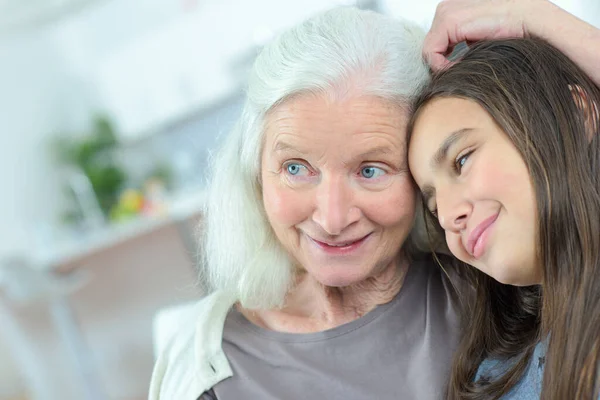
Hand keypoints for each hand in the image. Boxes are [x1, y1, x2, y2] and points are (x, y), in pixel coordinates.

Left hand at [423, 0, 541, 70]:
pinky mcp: (448, 21)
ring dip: (443, 64)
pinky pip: (430, 53)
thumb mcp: (479, 39)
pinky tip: (459, 67)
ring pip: (429, 50)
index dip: (443, 59)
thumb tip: (451, 64)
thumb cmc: (512, 30)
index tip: (457, 69)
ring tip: (462, 67)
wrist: (531, 20)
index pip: (436, 41)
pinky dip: (441, 66)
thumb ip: (463, 44)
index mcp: (454, 8)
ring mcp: (446, 12)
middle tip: (459, 70)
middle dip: (442, 61)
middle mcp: (447, 7)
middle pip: (431, 45)